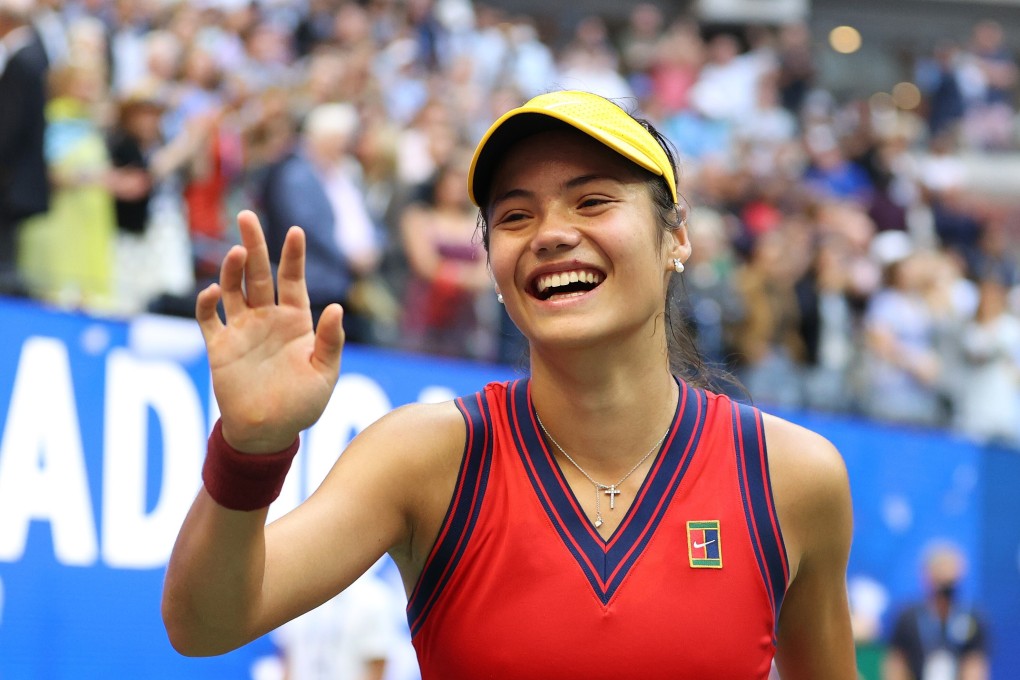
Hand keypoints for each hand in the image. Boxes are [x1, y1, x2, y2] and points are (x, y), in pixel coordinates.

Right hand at [196, 210, 344, 452]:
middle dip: (255, 245)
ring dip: (233, 270)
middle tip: (247, 216)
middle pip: (260, 274)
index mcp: (295, 322)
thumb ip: (330, 342)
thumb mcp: (325, 374)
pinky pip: (210, 318)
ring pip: (234, 289)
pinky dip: (208, 303)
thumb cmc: (302, 404)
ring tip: (239, 251)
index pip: (293, 280)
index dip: (293, 256)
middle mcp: (267, 319)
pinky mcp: (219, 346)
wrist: (267, 432)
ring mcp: (242, 330)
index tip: (295, 231)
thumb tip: (336, 308)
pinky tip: (212, 291)